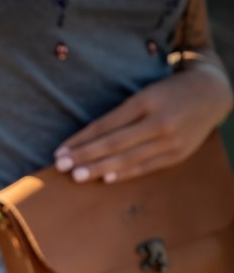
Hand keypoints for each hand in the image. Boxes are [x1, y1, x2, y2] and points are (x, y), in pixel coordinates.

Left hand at [54, 62, 233, 182]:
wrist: (212, 93)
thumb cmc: (168, 93)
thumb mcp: (144, 94)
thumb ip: (120, 114)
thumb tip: (85, 139)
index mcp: (145, 101)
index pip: (105, 124)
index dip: (80, 139)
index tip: (59, 151)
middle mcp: (159, 121)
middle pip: (114, 143)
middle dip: (84, 156)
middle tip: (61, 167)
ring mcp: (171, 140)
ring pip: (128, 158)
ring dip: (99, 169)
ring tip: (77, 176)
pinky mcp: (178, 154)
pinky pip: (147, 166)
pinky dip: (126, 173)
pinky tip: (107, 179)